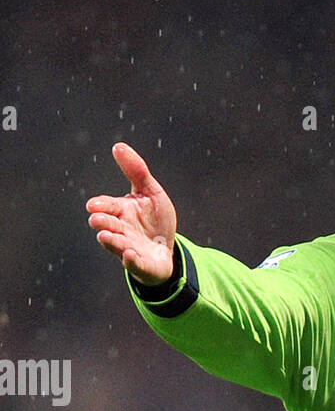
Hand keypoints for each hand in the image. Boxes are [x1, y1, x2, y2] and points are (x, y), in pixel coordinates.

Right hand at [86, 142, 176, 284]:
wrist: (166, 249)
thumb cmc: (154, 220)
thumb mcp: (150, 192)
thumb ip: (136, 171)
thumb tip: (118, 146)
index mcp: (121, 212)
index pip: (107, 206)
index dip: (101, 205)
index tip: (93, 205)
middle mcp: (121, 230)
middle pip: (108, 225)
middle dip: (102, 222)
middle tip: (96, 219)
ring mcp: (129, 248)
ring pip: (117, 245)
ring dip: (112, 241)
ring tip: (104, 236)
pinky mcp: (141, 265)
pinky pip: (134, 264)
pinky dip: (131, 260)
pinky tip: (130, 254)